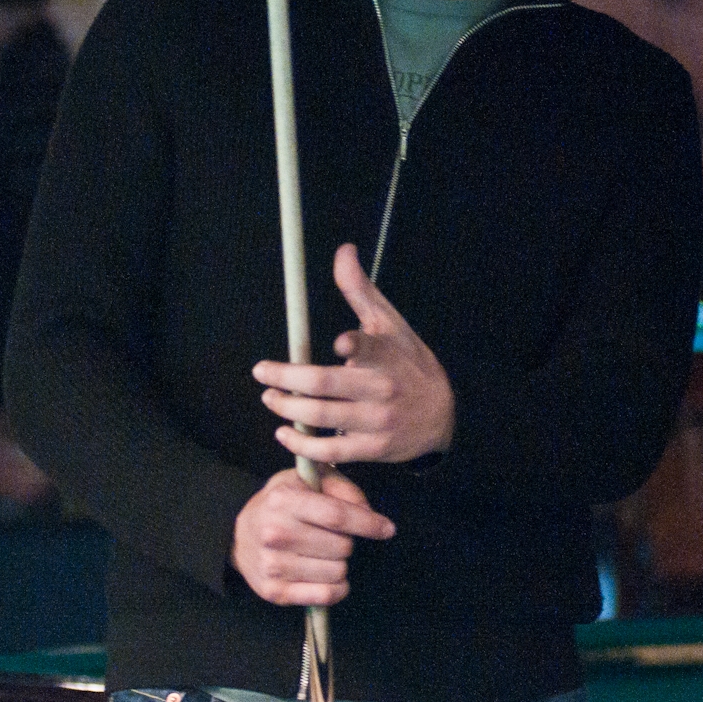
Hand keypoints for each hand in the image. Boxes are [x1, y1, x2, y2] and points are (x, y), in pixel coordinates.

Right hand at [231, 467, 395, 605]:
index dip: (369, 523)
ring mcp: (272, 565)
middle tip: (333, 537)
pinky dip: (337, 588)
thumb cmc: (280, 504)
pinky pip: (325, 595)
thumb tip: (369, 512)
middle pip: (341, 546)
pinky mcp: (273, 591)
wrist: (236, 534)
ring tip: (324, 554)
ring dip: (340, 564)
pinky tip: (329, 577)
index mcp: (284, 501)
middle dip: (348, 541)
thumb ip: (342, 488)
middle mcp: (275, 533)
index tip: (388, 529)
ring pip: (337, 572)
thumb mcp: (306, 480)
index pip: (337, 515)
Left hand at [254, 243, 455, 463]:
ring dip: (287, 409)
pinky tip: (284, 434)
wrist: (441, 415)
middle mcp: (382, 388)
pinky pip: (329, 451)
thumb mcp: (390, 323)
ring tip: (269, 398)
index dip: (354, 345)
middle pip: (327, 384)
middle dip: (287, 379)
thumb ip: (360, 290)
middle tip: (261, 372)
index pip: (369, 347)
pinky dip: (302, 445)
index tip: (339, 343)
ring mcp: (376, 421)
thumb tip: (342, 250)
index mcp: (386, 353)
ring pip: (322, 417)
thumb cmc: (407, 362)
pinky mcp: (371, 448)